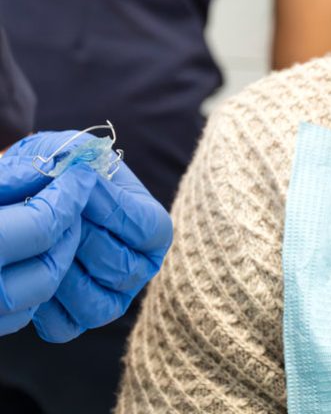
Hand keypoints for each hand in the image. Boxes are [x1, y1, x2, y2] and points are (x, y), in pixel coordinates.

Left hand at [5, 131, 172, 341]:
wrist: (32, 196)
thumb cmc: (58, 173)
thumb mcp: (72, 152)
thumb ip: (79, 158)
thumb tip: (81, 176)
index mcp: (152, 225)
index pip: (150, 227)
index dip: (116, 211)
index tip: (84, 190)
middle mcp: (139, 266)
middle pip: (122, 267)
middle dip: (83, 240)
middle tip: (56, 217)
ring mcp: (110, 297)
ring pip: (96, 304)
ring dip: (63, 272)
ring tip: (42, 243)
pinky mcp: (75, 320)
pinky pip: (64, 326)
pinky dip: (44, 303)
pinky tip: (33, 269)